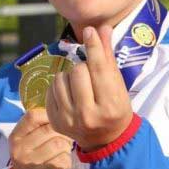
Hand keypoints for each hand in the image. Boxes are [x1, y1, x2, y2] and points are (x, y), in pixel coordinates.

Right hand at [10, 108, 72, 168]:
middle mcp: (20, 149)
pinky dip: (67, 160)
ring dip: (66, 147)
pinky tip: (62, 162)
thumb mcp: (25, 141)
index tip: (55, 121)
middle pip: (50, 130)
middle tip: (64, 137)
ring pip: (60, 144)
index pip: (32, 116)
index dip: (48, 115)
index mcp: (15, 137)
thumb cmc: (31, 158)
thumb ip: (36, 126)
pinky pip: (64, 159)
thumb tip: (59, 106)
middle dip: (62, 132)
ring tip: (63, 150)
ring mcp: (31, 163)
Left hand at [46, 25, 133, 151]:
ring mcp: (69, 120)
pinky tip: (69, 93)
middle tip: (89, 75)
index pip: (99, 69)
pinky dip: (59, 86)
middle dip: (83, 67)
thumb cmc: (114, 108)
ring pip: (61, 78)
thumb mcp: (117, 86)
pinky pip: (50, 89)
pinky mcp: (55, 121)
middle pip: (78, 71)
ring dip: (69, 75)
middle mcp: (88, 115)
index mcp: (110, 105)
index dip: (94, 47)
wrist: (105, 139)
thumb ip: (107, 57)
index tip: (90, 31)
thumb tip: (102, 29)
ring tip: (79, 85)